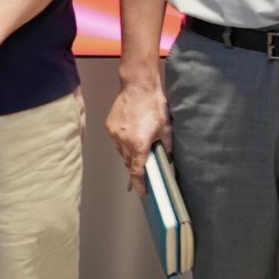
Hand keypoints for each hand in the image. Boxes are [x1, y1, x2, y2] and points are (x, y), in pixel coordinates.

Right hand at [106, 81, 171, 195]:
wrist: (138, 86)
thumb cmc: (154, 104)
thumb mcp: (166, 127)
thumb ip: (167, 146)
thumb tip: (168, 157)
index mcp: (138, 144)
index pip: (137, 171)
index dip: (139, 184)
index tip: (141, 192)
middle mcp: (124, 142)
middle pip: (128, 162)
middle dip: (135, 167)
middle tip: (143, 169)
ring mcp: (115, 134)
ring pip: (121, 152)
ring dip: (129, 154)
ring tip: (138, 147)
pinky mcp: (109, 127)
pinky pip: (116, 141)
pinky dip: (123, 143)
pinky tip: (131, 135)